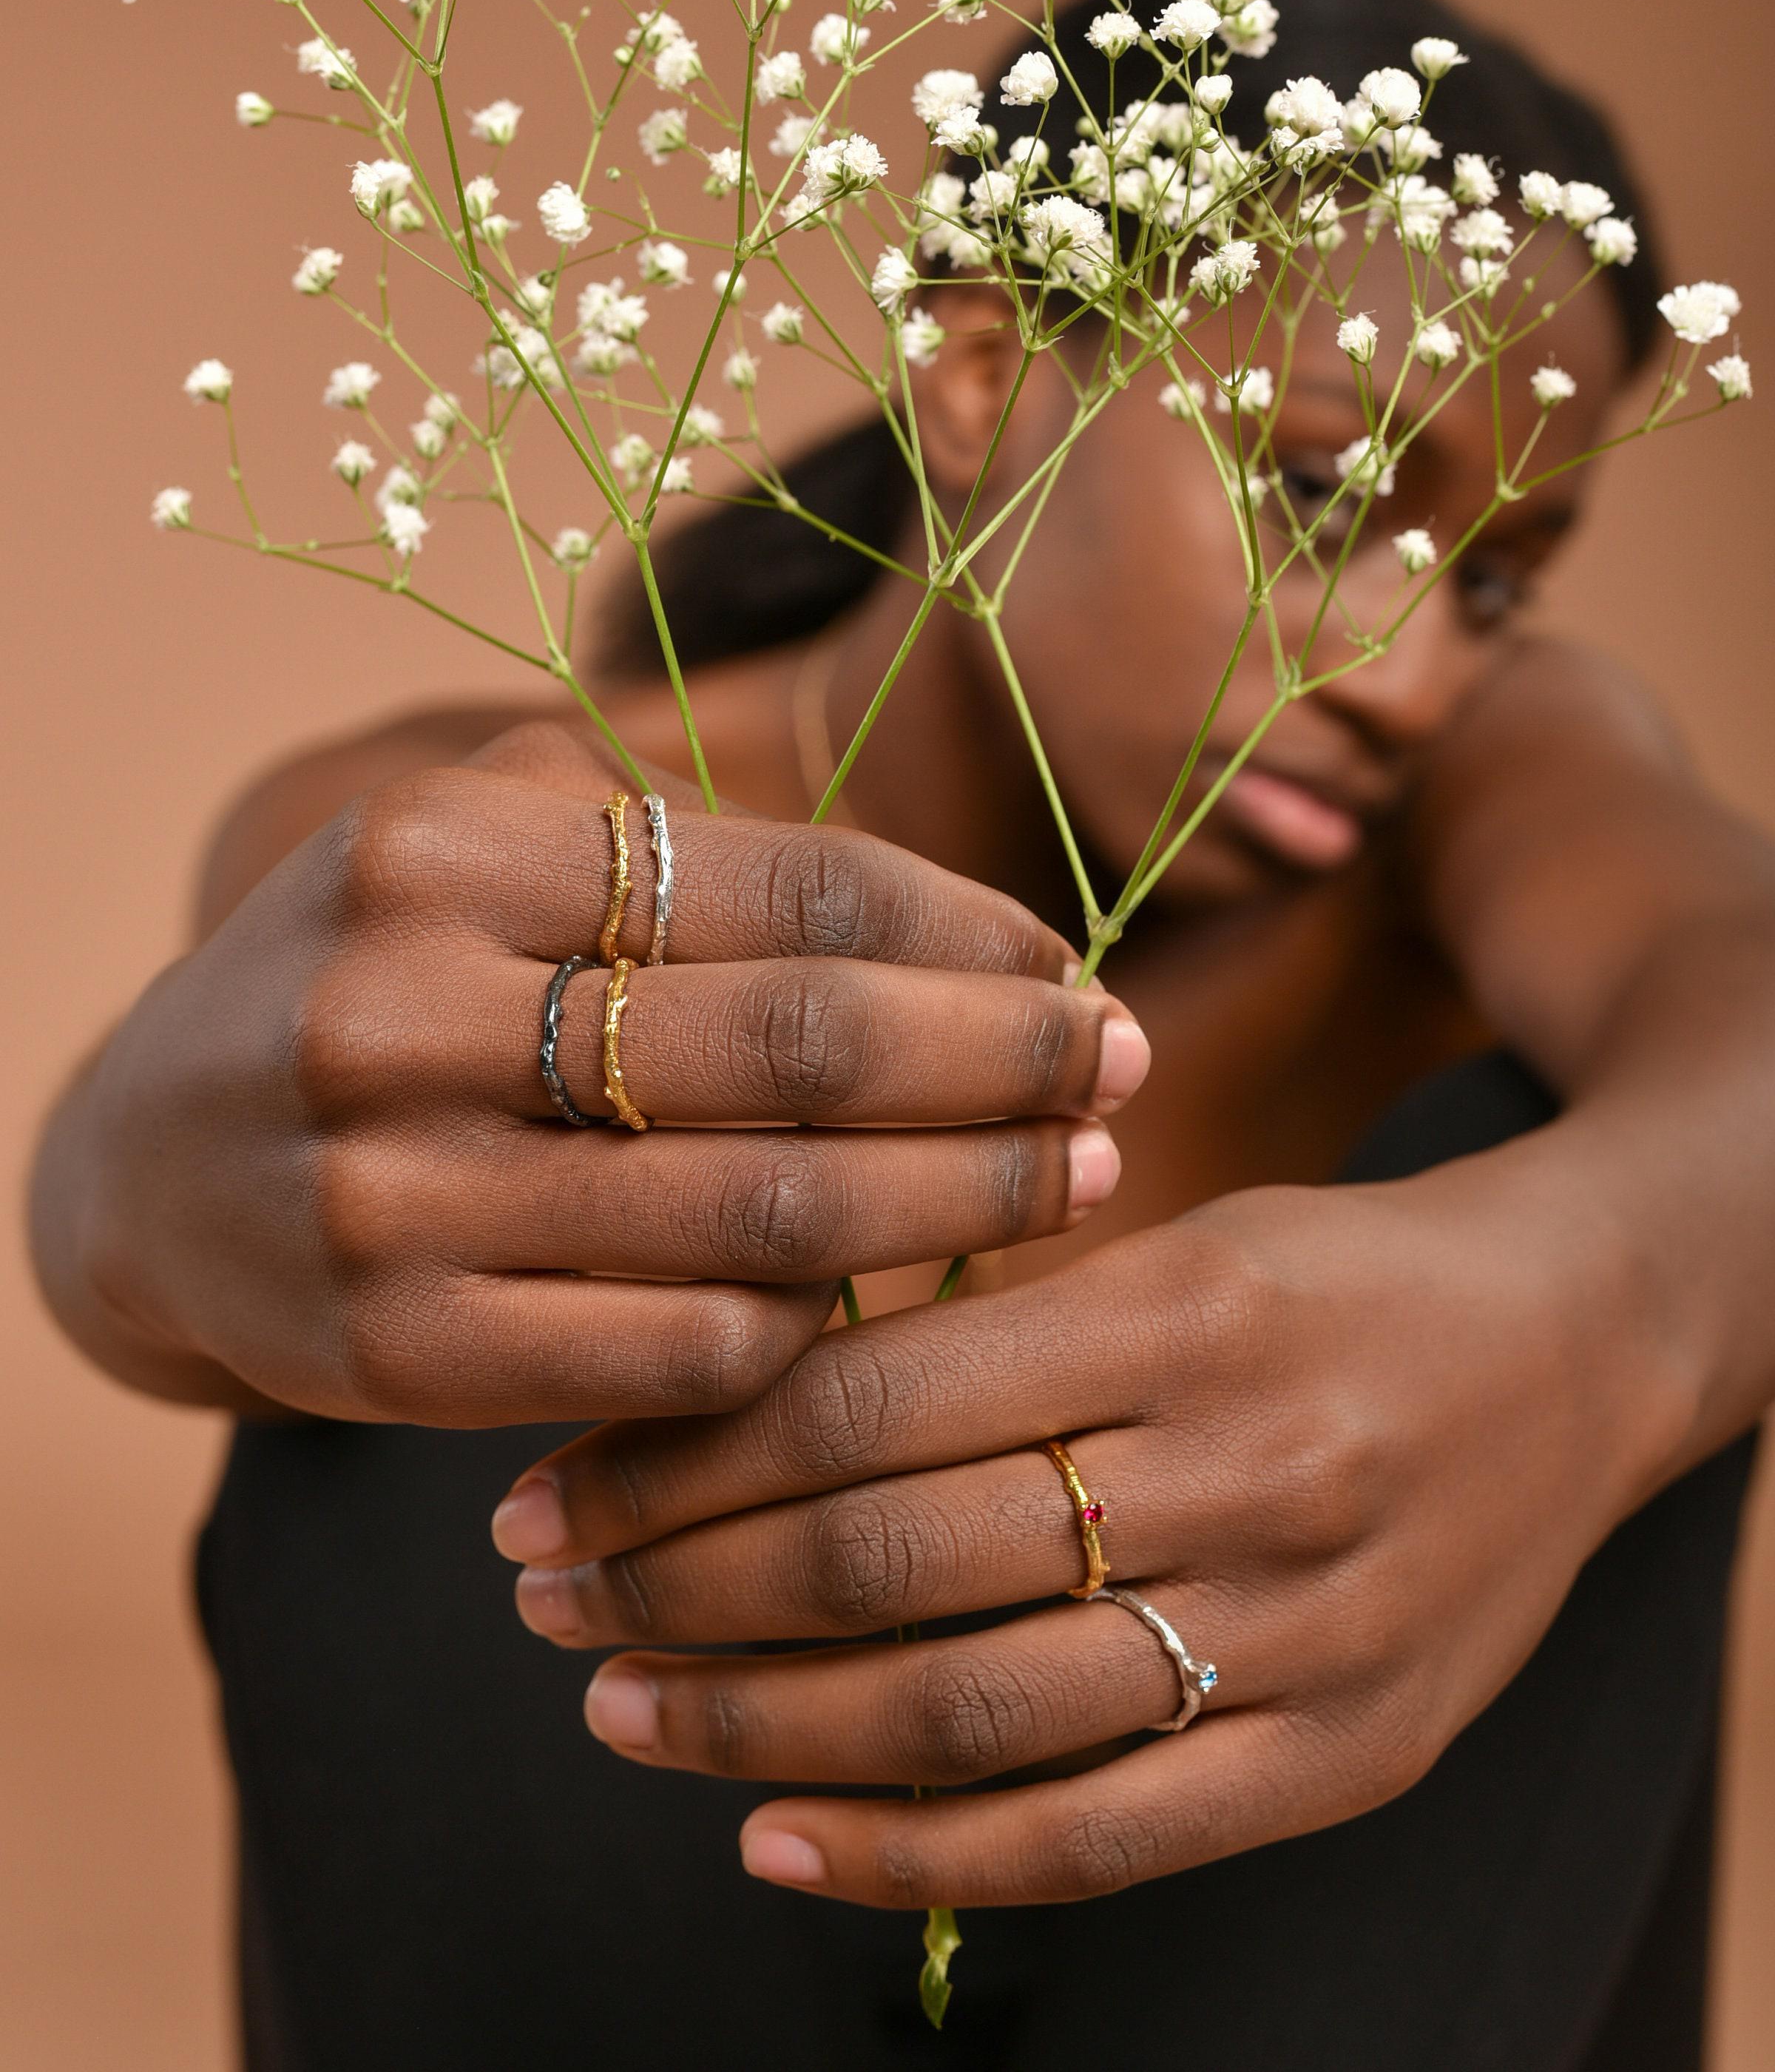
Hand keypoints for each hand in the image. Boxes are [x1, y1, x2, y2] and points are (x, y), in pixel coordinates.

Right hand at [33, 721, 1143, 1422]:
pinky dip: (819, 1323)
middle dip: (999, 1063)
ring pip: (764, 1216)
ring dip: (954, 1200)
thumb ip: (689, 874)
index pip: (780, 885)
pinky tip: (888, 1287)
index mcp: (439, 854)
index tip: (1069, 963)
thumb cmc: (377, 992)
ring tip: (1068, 1176)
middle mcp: (401, 1015)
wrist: (146, 1171)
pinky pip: (686, 1348)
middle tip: (1121, 1068)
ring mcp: (391, 1197)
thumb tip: (978, 939)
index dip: (959, 929)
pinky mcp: (397, 1355)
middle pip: (796, 1049)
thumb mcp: (482, 871)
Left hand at [492, 1165, 1686, 1903]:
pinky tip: (773, 1839)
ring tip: (618, 1703)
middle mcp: (1245, 1466)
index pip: (868, 1402)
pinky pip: (1096, 1837)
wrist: (1576, 1345)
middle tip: (543, 1593)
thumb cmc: (1334, 1273)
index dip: (684, 1458)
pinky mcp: (1344, 1752)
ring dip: (755, 1723)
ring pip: (967, 1711)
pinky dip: (915, 1855)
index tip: (556, 1484)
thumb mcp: (1175, 1238)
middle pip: (892, 1559)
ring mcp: (1303, 1628)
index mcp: (1184, 1304)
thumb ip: (993, 1323)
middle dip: (677, 1586)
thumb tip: (740, 1403)